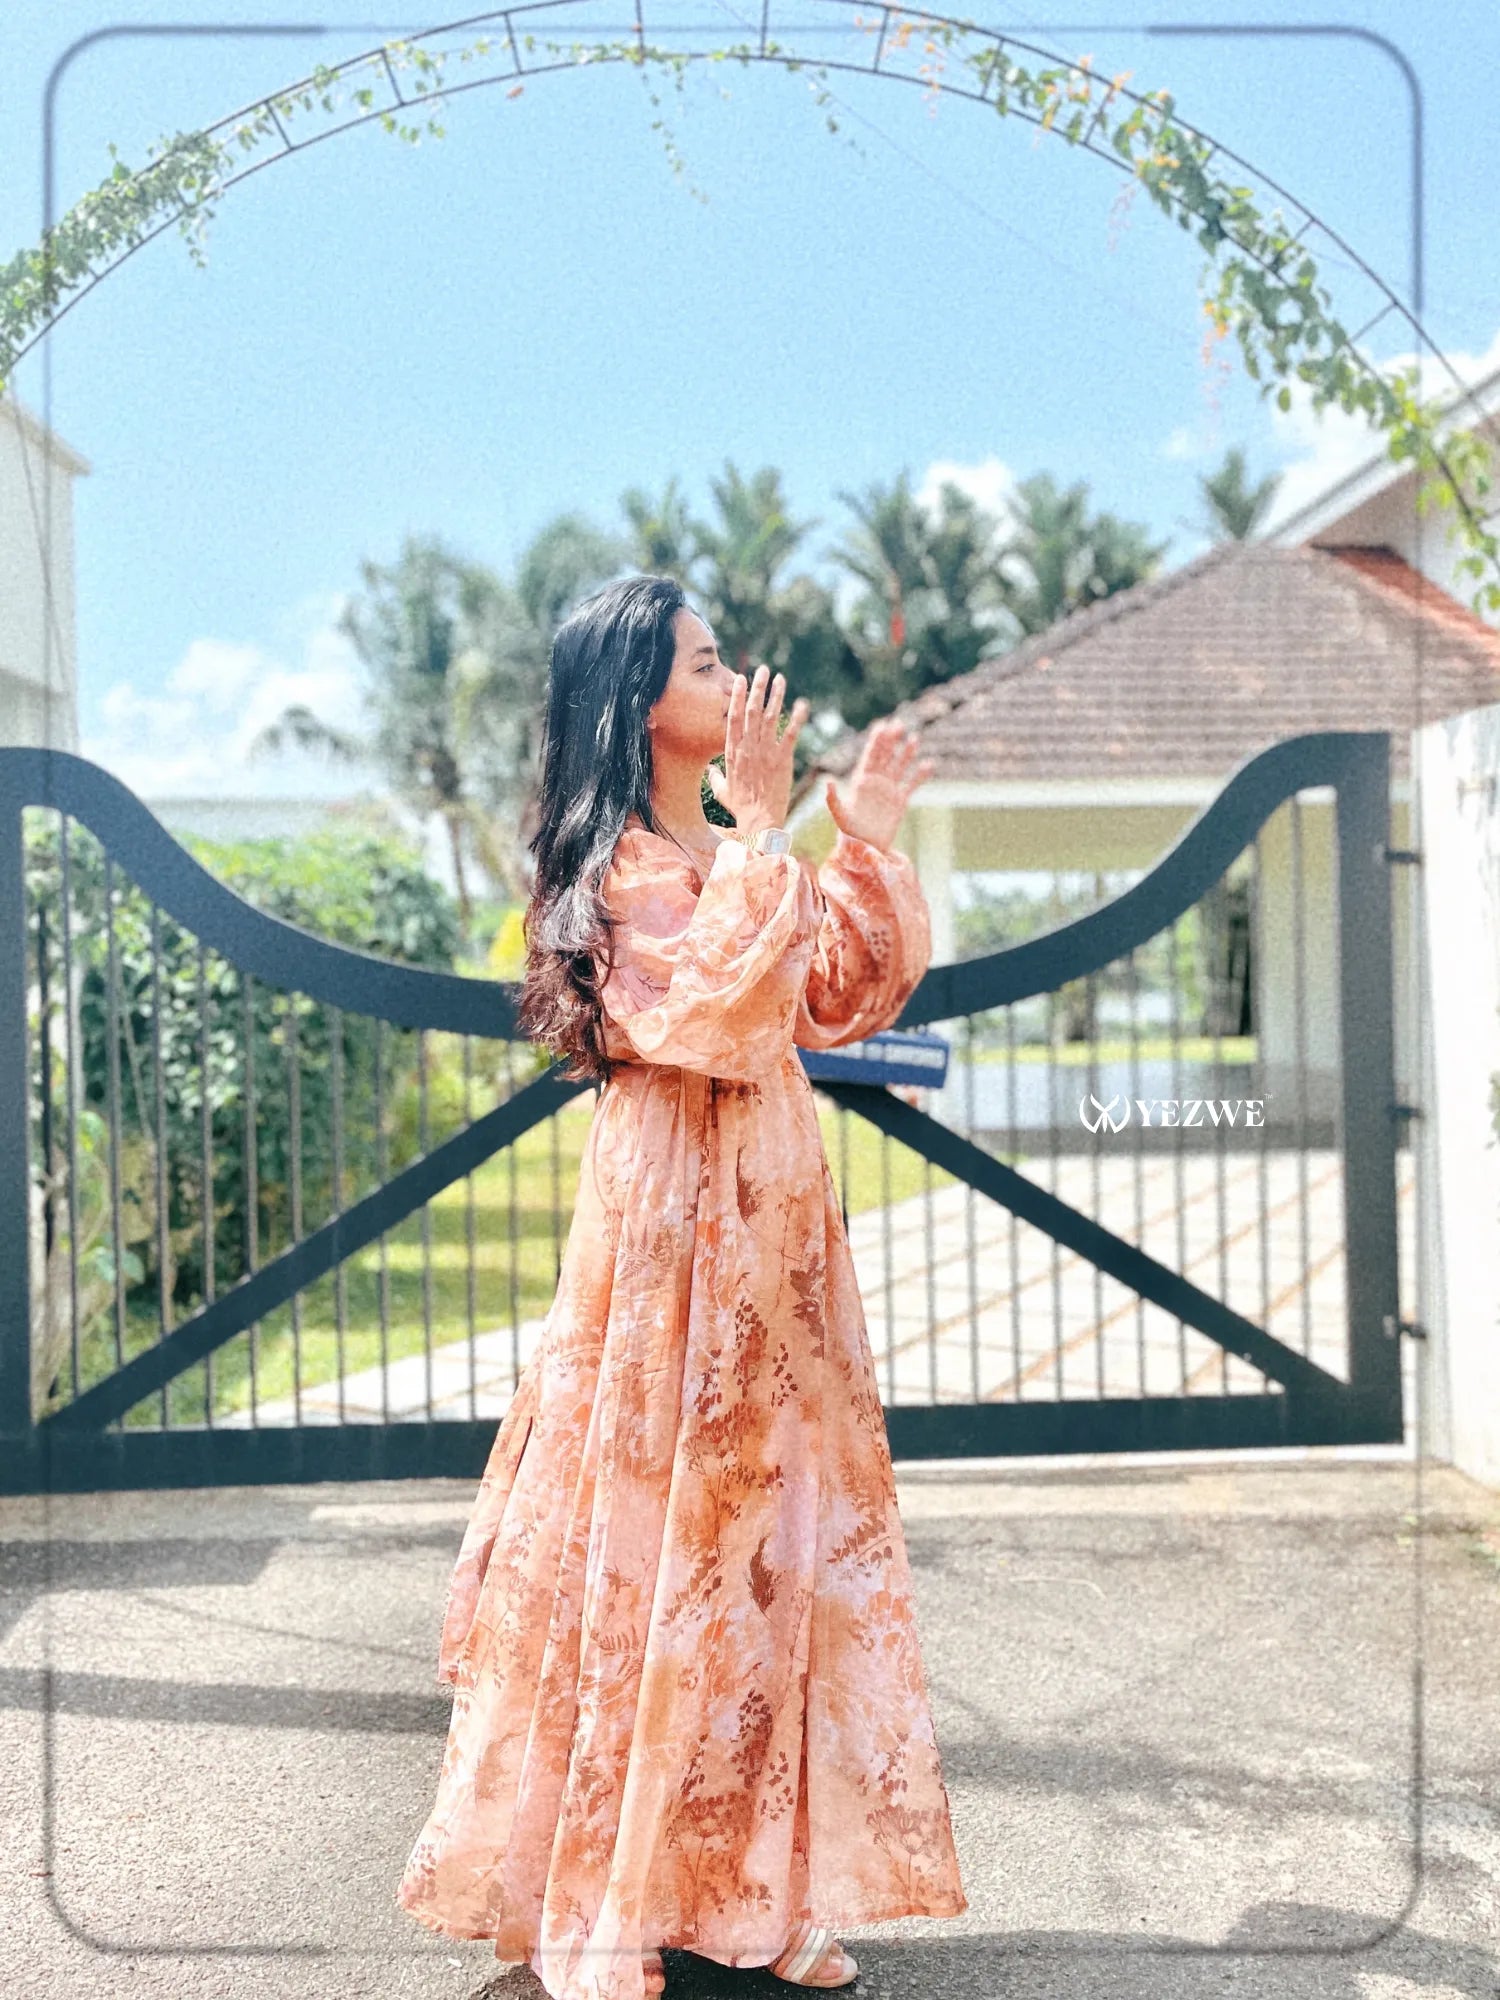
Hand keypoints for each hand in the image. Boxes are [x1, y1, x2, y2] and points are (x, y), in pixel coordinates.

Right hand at [706, 663, 809, 834]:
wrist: (760, 820)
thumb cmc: (741, 808)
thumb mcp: (723, 791)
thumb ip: (715, 777)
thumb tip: (709, 770)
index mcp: (733, 752)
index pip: (733, 717)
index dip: (736, 695)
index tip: (740, 679)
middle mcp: (748, 748)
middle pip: (751, 710)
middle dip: (757, 688)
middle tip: (763, 670)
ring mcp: (766, 752)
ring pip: (770, 717)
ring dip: (776, 696)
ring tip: (780, 678)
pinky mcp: (783, 759)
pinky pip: (791, 734)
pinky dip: (797, 718)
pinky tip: (803, 703)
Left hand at [824, 716, 934, 852]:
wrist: (865, 848)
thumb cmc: (849, 833)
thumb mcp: (840, 816)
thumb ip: (833, 799)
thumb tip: (827, 781)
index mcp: (861, 781)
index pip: (870, 756)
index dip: (876, 741)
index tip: (882, 725)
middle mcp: (875, 782)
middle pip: (886, 756)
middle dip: (892, 740)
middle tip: (900, 724)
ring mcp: (888, 790)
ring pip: (899, 766)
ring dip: (906, 753)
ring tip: (915, 738)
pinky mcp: (899, 801)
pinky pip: (911, 784)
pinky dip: (920, 775)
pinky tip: (930, 764)